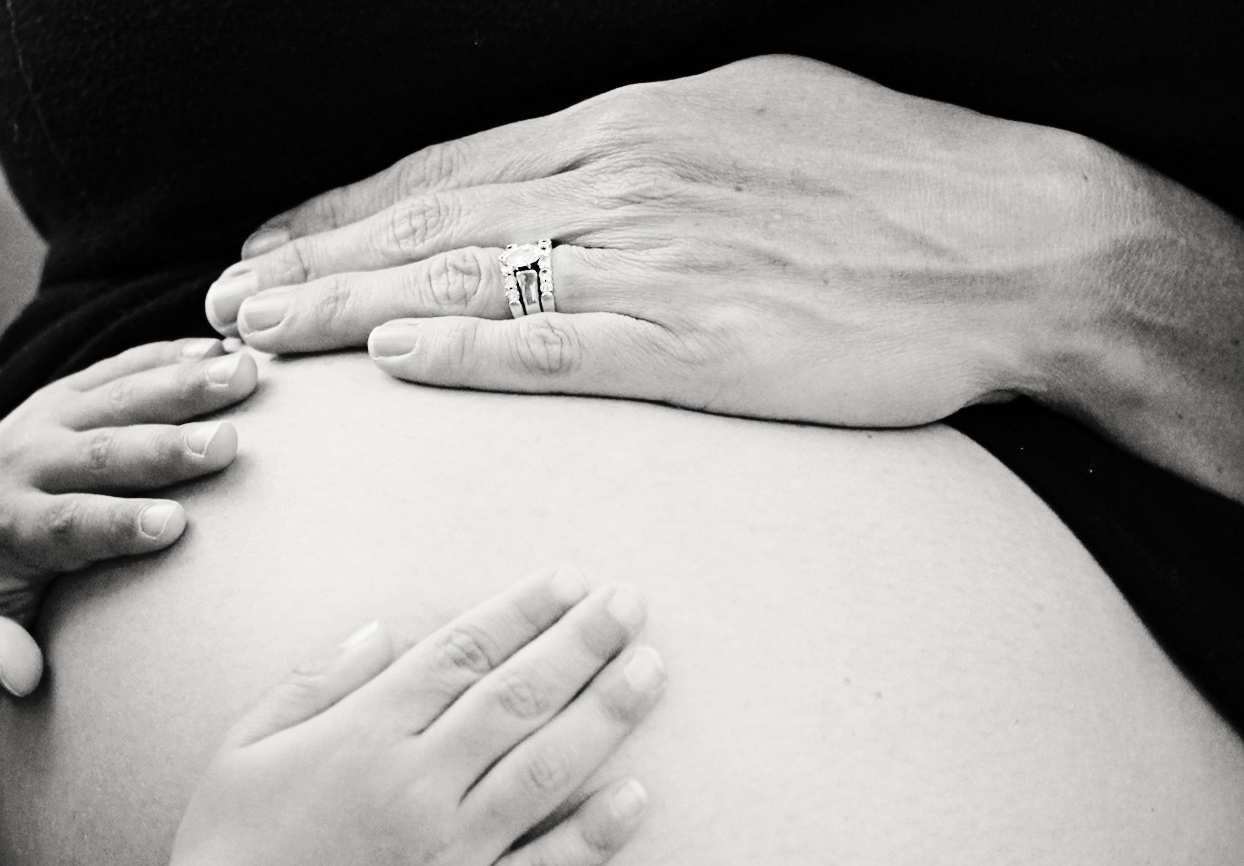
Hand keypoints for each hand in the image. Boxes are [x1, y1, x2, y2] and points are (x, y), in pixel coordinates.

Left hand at [0, 338, 257, 694]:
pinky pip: (117, 372)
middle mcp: (25, 464)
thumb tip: (22, 677)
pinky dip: (168, 356)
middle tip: (228, 443)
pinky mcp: (60, 399)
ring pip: (118, 399)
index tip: (174, 524)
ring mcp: (44, 423)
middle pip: (103, 453)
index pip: (68, 524)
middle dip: (166, 448)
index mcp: (8, 526)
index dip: (119, 524)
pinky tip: (224, 347)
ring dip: (183, 385)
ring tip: (244, 373)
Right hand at [166, 567, 663, 865]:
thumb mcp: (245, 745)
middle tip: (632, 603)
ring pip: (547, 769)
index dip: (523, 611)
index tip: (571, 582)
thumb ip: (318, 681)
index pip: (463, 652)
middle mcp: (416, 785)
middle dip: (584, 642)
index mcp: (363, 734)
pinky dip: (597, 834)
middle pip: (520, 696)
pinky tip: (640, 796)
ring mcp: (448, 855)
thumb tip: (387, 630)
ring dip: (607, 714)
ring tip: (653, 670)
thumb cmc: (225, 855)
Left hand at [202, 56, 1080, 425]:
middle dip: (314, 260)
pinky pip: (558, 348)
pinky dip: (465, 354)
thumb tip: (600, 172)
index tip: (279, 240)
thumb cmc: (909, 185)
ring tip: (258, 335)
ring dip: (348, 308)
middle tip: (222, 300)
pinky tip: (389, 366)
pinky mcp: (703, 341)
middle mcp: (627, 180)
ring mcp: (660, 260)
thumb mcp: (771, 121)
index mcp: (640, 128)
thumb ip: (668, 156)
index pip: (459, 170)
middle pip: (432, 221)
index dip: (353, 209)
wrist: (1021, 240)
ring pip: (468, 280)